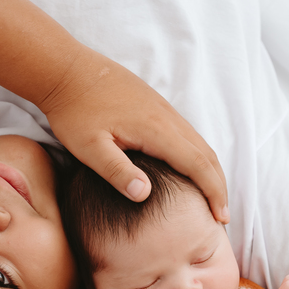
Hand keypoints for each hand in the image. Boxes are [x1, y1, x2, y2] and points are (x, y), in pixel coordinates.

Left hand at [38, 47, 229, 222]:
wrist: (65, 70)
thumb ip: (116, 171)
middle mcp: (167, 117)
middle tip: (223, 216)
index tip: (221, 218)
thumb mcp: (88, 147)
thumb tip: (145, 195)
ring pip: (199, 143)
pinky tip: (189, 171)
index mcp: (156, 129)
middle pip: (207, 155)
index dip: (213, 193)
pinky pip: (187, 134)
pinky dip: (197, 157)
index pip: (198, 165)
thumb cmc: (74, 110)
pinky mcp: (154, 106)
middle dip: (219, 186)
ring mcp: (163, 109)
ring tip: (211, 198)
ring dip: (210, 171)